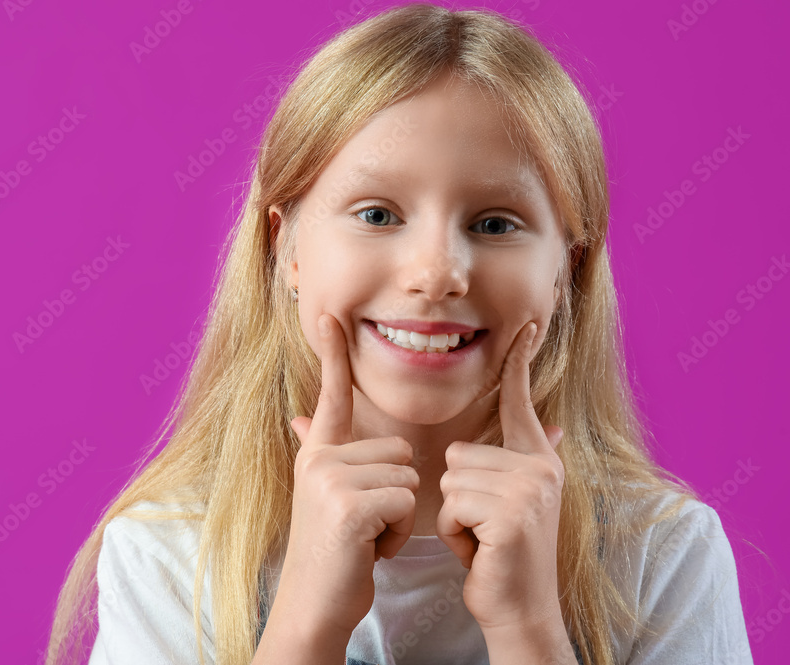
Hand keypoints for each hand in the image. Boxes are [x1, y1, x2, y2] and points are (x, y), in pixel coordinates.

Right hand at [279, 313, 419, 641]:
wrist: (314, 604)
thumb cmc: (332, 551)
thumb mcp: (322, 496)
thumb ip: (317, 449)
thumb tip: (298, 416)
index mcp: (317, 453)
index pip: (330, 393)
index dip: (333, 354)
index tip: (331, 314)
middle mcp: (318, 458)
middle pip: (399, 449)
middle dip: (397, 493)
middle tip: (366, 525)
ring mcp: (329, 480)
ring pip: (407, 475)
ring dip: (399, 516)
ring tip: (368, 537)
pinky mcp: (347, 505)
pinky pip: (405, 500)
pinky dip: (398, 533)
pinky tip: (371, 549)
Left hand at [435, 321, 565, 631]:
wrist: (518, 609)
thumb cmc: (499, 555)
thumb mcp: (509, 504)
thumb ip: (523, 460)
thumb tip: (558, 427)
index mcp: (539, 462)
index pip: (521, 403)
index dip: (521, 362)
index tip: (529, 322)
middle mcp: (540, 469)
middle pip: (457, 454)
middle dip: (456, 496)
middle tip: (482, 528)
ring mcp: (530, 491)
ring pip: (450, 478)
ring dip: (453, 516)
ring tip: (480, 538)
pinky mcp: (513, 515)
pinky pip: (452, 504)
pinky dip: (454, 533)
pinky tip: (479, 550)